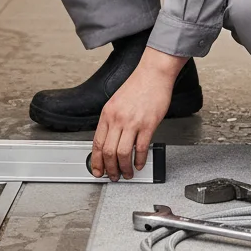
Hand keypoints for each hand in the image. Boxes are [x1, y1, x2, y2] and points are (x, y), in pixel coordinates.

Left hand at [91, 48, 186, 180]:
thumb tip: (110, 141)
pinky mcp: (148, 124)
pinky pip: (141, 149)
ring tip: (127, 173)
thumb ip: (112, 121)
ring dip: (124, 168)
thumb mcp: (116, 102)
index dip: (96, 161)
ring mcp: (132, 122)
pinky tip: (139, 163)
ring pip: (122, 154)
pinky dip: (139, 160)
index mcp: (107, 113)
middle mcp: (117, 119)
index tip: (97, 170)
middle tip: (113, 176)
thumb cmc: (138, 85)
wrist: (153, 73)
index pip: (97, 143)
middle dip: (109, 169)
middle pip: (108, 152)